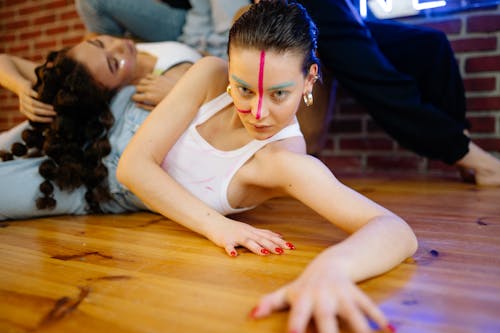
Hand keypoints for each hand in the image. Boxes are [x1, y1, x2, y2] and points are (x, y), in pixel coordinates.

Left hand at [19, 84, 55, 121]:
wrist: (20, 85)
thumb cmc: (30, 96)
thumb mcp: (31, 105)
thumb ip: (37, 110)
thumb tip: (52, 117)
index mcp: (24, 110)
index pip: (34, 118)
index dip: (43, 119)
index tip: (52, 119)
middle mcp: (23, 104)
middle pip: (34, 111)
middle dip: (45, 113)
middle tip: (55, 113)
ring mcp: (23, 97)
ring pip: (33, 103)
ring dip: (44, 106)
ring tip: (52, 107)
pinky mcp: (26, 89)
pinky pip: (32, 94)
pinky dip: (39, 96)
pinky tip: (46, 98)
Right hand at [132, 74, 175, 109]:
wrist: (181, 94)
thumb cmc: (169, 103)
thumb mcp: (157, 108)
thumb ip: (146, 107)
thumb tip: (136, 105)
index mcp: (149, 97)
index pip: (135, 96)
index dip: (134, 99)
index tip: (136, 100)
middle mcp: (150, 88)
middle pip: (137, 88)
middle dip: (137, 92)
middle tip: (141, 94)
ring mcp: (154, 82)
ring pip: (141, 81)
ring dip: (141, 84)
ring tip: (145, 88)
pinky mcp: (158, 77)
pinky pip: (148, 76)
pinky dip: (147, 78)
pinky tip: (149, 82)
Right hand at [207, 218, 294, 256]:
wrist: (214, 222)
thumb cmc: (233, 228)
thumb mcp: (250, 229)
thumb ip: (264, 233)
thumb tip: (279, 235)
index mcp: (253, 231)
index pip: (269, 236)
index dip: (280, 242)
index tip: (292, 247)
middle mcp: (247, 233)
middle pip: (262, 239)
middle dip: (273, 245)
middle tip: (284, 251)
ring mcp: (236, 236)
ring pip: (248, 242)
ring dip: (256, 248)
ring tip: (264, 253)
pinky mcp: (226, 241)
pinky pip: (228, 246)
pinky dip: (231, 250)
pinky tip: (234, 255)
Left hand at [250, 253, 392, 332]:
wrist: (330, 263)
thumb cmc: (306, 284)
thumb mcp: (289, 292)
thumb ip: (271, 302)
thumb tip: (251, 314)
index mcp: (304, 299)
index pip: (298, 317)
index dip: (296, 327)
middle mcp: (323, 297)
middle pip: (327, 318)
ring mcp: (342, 295)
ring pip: (353, 313)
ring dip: (362, 329)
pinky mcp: (357, 293)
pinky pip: (369, 305)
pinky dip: (379, 318)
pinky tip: (390, 330)